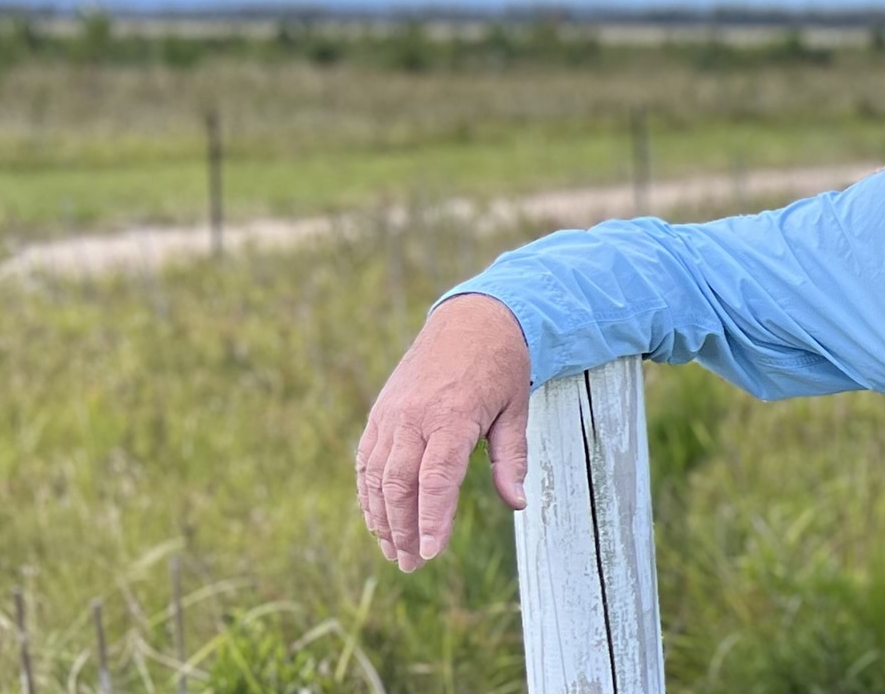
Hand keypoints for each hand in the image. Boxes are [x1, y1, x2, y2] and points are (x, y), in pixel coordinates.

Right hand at [356, 292, 531, 572]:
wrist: (471, 318)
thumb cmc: (501, 366)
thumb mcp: (517, 408)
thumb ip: (511, 457)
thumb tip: (517, 503)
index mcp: (452, 416)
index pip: (436, 479)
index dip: (431, 520)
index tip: (430, 554)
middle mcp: (414, 416)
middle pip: (399, 484)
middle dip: (403, 530)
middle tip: (411, 565)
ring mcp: (392, 413)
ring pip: (376, 476)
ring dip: (381, 518)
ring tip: (393, 552)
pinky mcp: (381, 412)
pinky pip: (367, 459)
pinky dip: (368, 492)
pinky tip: (377, 519)